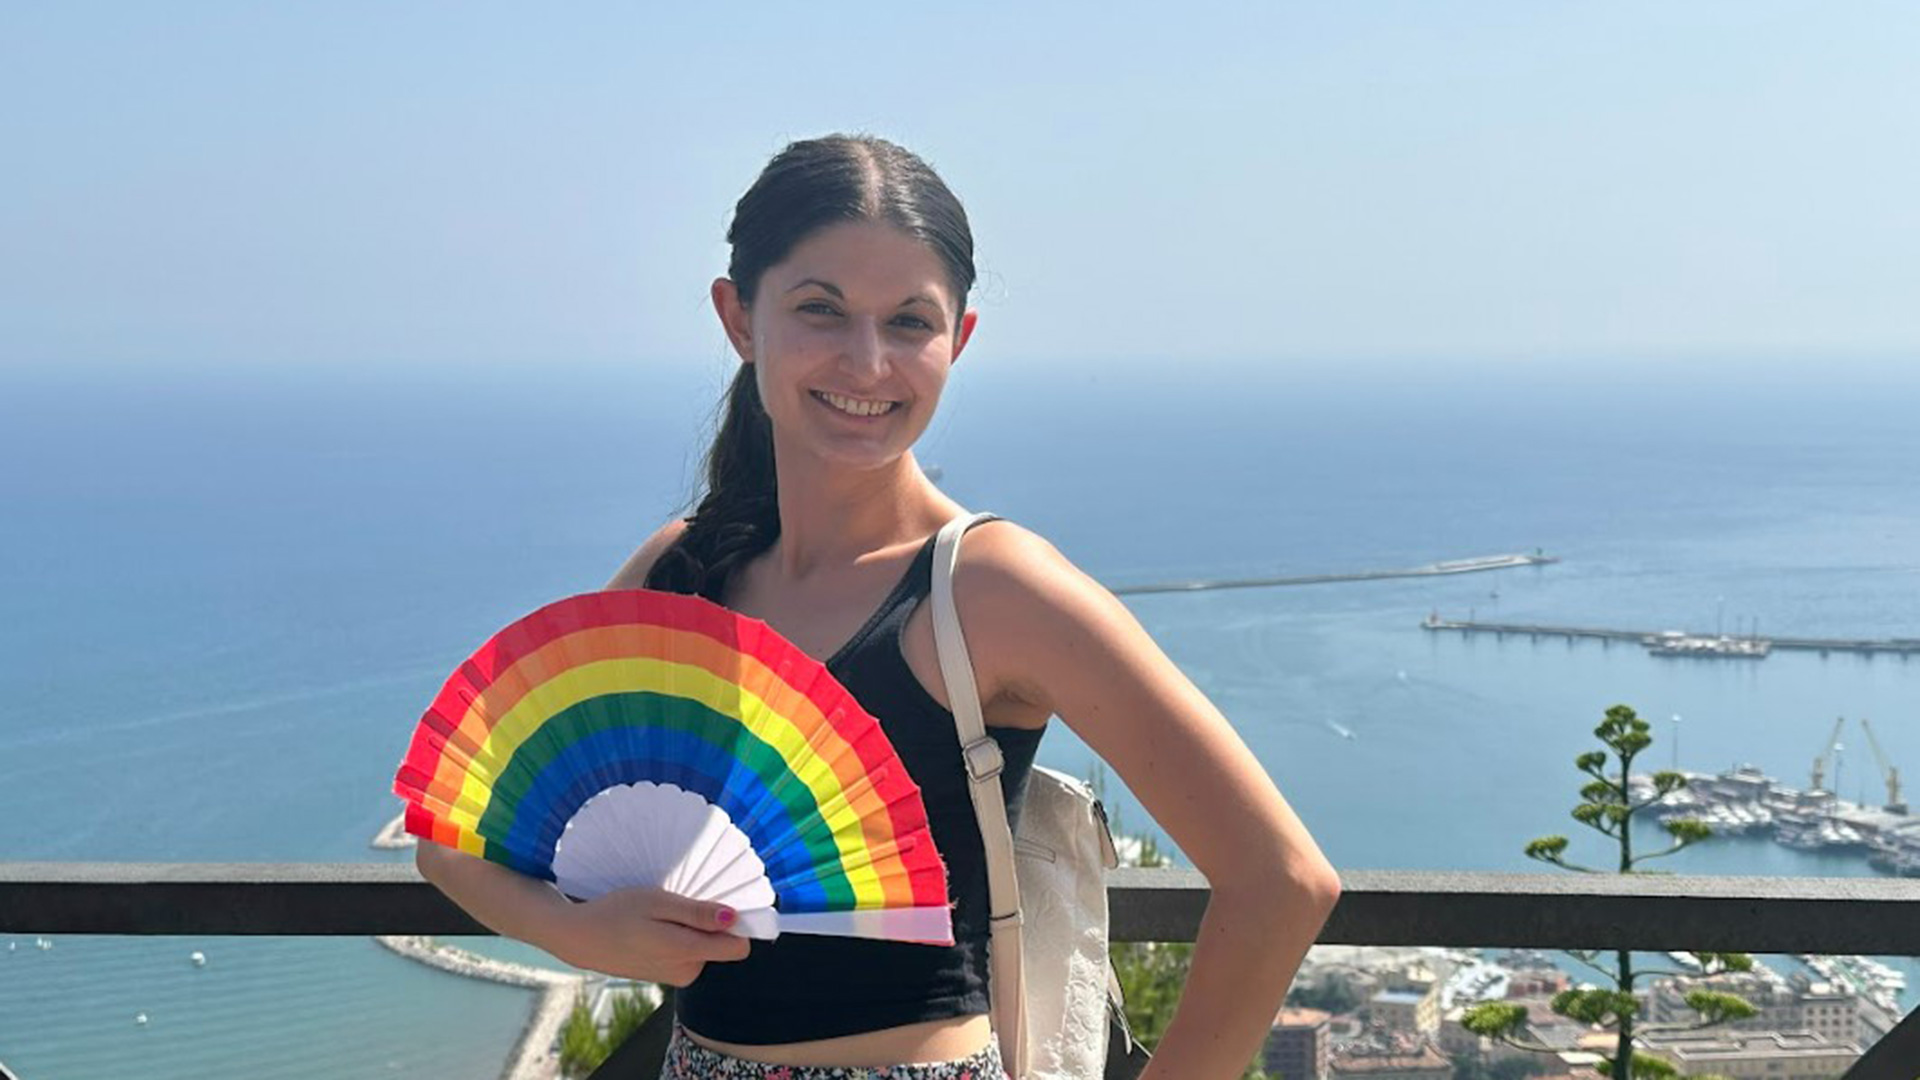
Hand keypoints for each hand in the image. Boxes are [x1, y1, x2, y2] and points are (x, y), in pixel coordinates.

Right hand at [555, 885, 751, 985]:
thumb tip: (733, 919)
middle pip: (721, 945)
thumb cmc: (617, 912)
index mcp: (687, 952)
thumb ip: (697, 914)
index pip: (738, 948)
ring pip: (704, 948)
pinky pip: (688, 954)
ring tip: (663, 914)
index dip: (738, 924)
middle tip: (680, 903)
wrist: (580, 938)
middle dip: (710, 924)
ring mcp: (676, 976)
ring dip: (692, 930)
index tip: (723, 903)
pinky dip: (680, 938)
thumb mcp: (657, 902)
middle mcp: (686, 971)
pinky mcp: (666, 975)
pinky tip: (656, 926)